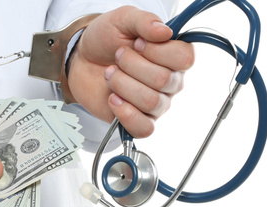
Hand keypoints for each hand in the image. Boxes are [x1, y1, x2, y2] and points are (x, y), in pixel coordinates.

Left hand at [66, 6, 194, 136]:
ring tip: (110, 74)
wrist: (81, 59)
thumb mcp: (122, 19)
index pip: (185, 58)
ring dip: (122, 85)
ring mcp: (156, 103)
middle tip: (117, 57)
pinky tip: (113, 99)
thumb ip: (144, 20)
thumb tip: (165, 31)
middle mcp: (170, 81)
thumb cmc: (105, 39)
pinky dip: (126, 114)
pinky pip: (145, 128)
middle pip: (163, 80)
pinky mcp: (139, 120)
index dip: (157, 51)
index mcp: (173, 55)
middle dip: (131, 65)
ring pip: (151, 102)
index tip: (137, 43)